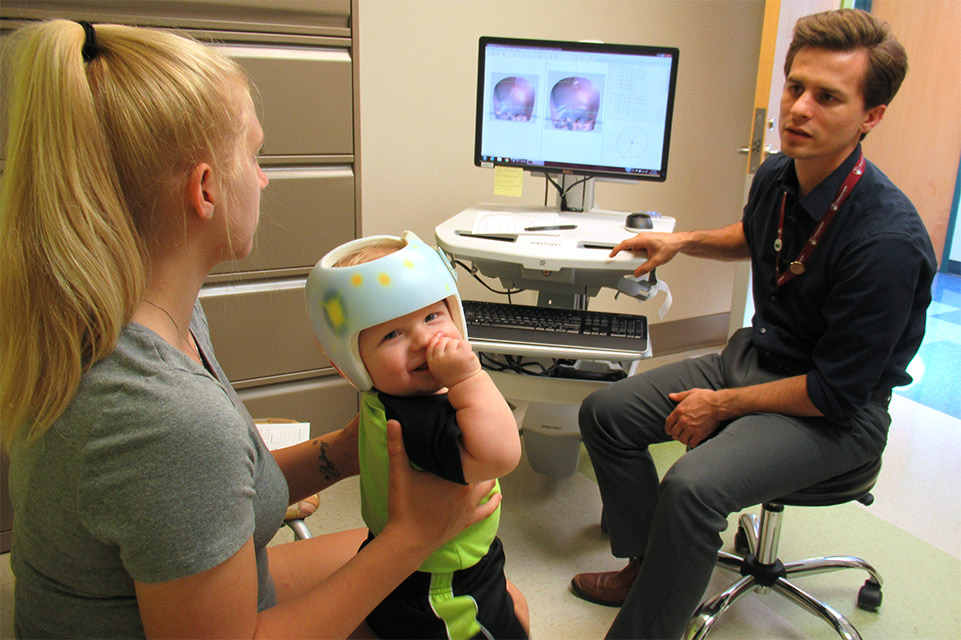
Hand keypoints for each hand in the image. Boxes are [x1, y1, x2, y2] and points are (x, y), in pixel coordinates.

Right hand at [384, 420, 498, 552]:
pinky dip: (493, 503)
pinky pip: (487, 511)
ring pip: (487, 487)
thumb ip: (397, 446)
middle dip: (480, 457)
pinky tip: (498, 497)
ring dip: (488, 477)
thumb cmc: (405, 508)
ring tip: (489, 464)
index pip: (469, 453)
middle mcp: (468, 490)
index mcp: (456, 475)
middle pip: (481, 468)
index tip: (470, 432)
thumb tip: (393, 421)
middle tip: (480, 445)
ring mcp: (470, 507)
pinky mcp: (467, 521)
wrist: (408, 542)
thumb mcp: (399, 473)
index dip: (470, 442)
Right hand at [425, 334, 480, 386]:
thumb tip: (439, 336)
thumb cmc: (455, 377)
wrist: (466, 385)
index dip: (435, 338)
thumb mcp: (439, 369)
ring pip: (454, 341)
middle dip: (450, 344)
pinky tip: (467, 356)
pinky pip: (464, 343)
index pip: (431, 345)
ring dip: (459, 347)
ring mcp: (451, 355)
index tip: (440, 334)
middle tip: (456, 355)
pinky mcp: (462, 353)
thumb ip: (437, 354)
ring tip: (461, 358)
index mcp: (433, 363)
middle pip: (443, 341)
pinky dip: (468, 348)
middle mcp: (440, 359)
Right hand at [609, 231, 680, 276]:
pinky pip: (640, 245)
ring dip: (635, 253)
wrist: (679, 242)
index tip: (612, 254)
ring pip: (635, 245)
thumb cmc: (671, 246)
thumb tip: (638, 272)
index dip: (616, 249)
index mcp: (642, 239)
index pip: (625, 244)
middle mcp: (643, 236)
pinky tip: (644, 257)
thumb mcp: (657, 260)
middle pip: (629, 245)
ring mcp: (646, 237)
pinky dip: (639, 251)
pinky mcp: (649, 239)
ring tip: (638, 261)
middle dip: (627, 254)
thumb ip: (646, 268)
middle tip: (625, 261)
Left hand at [664, 388, 724, 447]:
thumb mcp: (691, 393)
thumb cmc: (706, 397)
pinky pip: (692, 443)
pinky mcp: (700, 434)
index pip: (668, 423)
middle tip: (679, 435)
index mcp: (679, 410)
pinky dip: (692, 443)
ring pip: (682, 440)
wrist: (718, 405)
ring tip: (687, 439)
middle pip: (674, 433)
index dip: (668, 429)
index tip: (669, 431)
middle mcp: (683, 420)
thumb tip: (671, 396)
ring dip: (684, 440)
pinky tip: (694, 441)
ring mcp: (691, 428)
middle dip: (676, 435)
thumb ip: (680, 396)